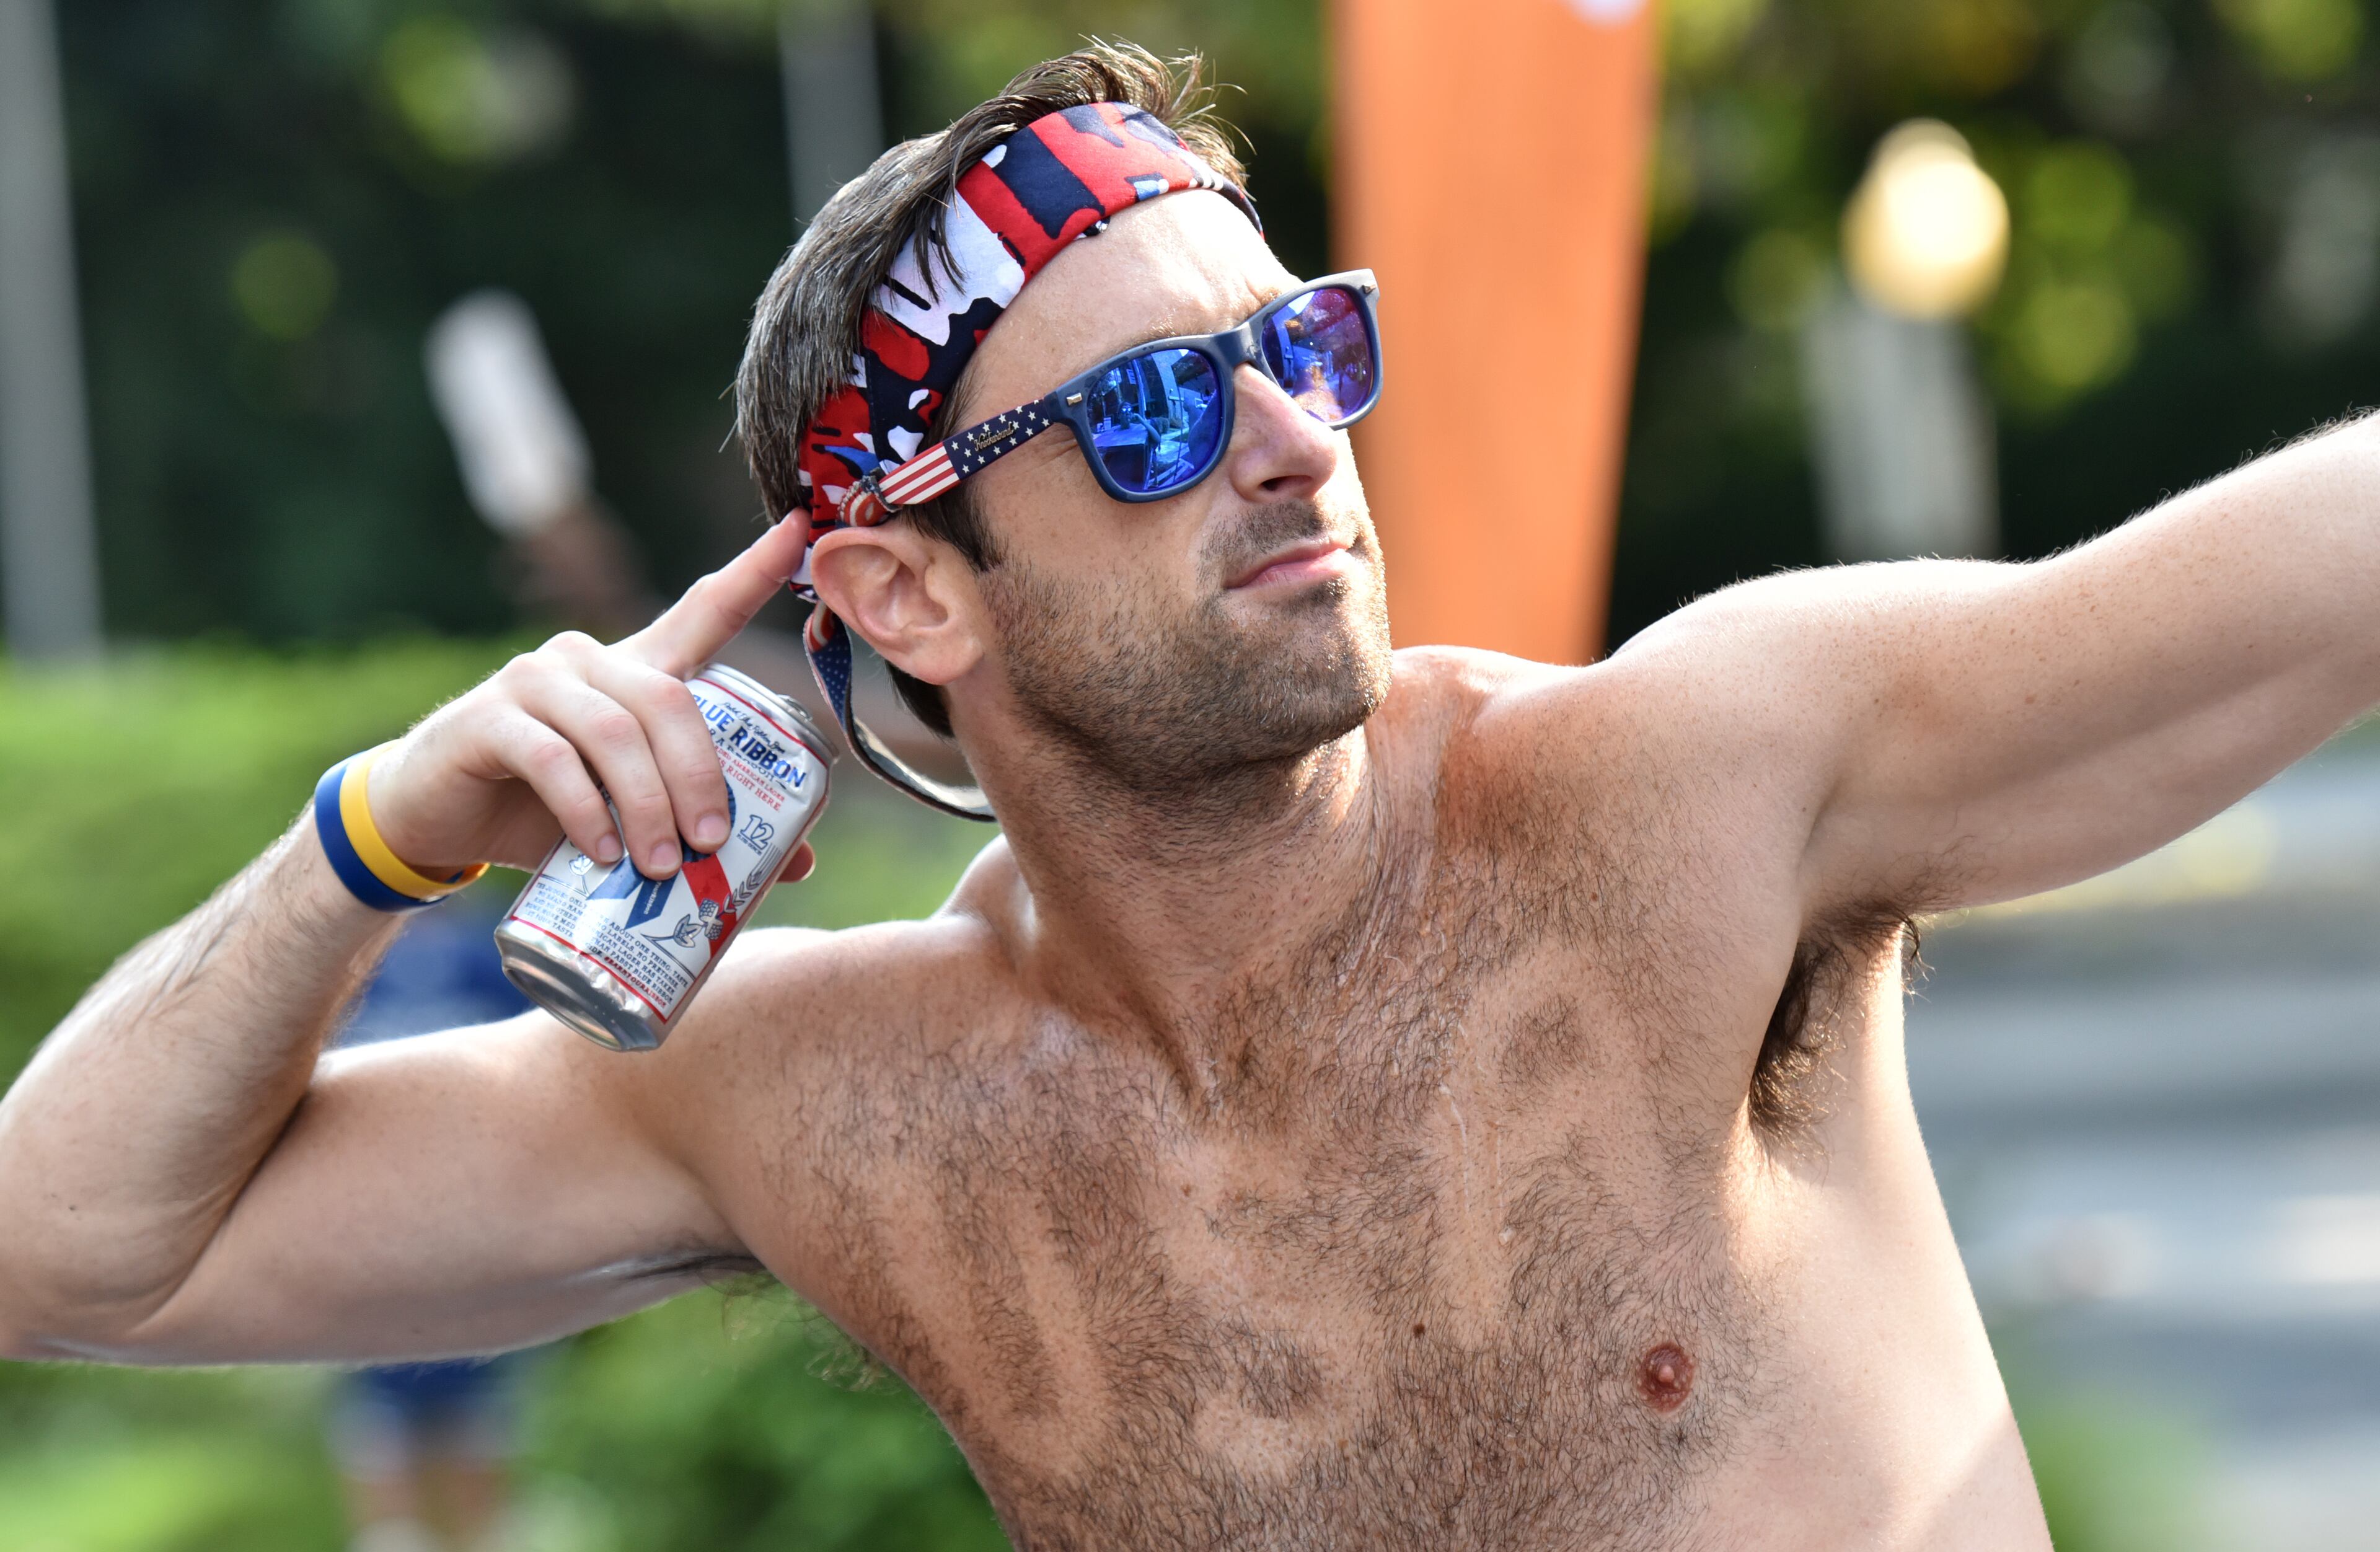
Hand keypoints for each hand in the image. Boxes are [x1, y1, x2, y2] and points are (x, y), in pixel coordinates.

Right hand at [363, 518, 814, 879]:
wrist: (434, 819)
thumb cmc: (544, 810)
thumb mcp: (631, 818)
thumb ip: (702, 825)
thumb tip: (801, 860)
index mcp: (636, 670)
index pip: (704, 610)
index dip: (753, 571)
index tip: (799, 529)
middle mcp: (589, 659)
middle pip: (668, 701)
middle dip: (699, 777)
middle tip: (712, 844)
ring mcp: (535, 682)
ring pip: (615, 734)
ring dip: (646, 805)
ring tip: (661, 865)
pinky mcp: (488, 718)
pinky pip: (552, 759)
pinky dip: (585, 811)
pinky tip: (599, 853)